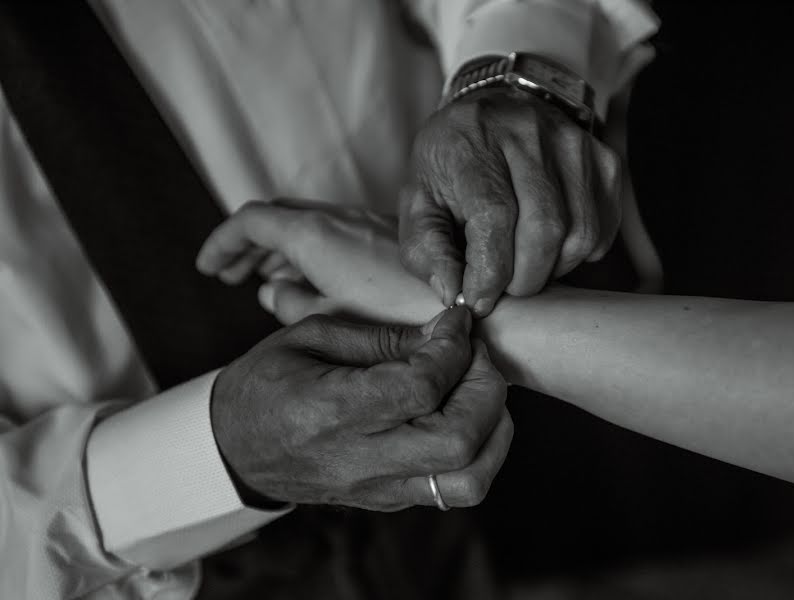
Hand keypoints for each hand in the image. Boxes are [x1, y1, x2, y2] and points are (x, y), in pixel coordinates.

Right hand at [196, 200, 442, 325]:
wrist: (466, 311)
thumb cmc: (399, 320)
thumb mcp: (330, 319)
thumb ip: (291, 303)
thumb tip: (270, 293)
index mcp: (316, 236)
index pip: (251, 221)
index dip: (222, 242)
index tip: (208, 268)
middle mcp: (338, 219)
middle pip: (278, 218)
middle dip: (249, 244)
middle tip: (232, 275)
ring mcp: (364, 223)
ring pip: (307, 224)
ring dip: (280, 247)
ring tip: (265, 279)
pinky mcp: (386, 235)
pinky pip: (334, 233)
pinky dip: (310, 251)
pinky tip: (313, 281)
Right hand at [211, 307, 511, 509]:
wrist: (233, 449)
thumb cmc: (267, 383)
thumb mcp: (309, 336)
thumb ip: (381, 337)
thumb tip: (444, 335)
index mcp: (331, 411)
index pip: (422, 388)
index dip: (454, 349)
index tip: (457, 322)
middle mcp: (360, 459)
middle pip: (460, 442)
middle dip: (486, 389)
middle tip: (474, 356)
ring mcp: (379, 489)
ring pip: (470, 480)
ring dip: (492, 428)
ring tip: (475, 390)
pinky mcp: (391, 501)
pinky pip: (456, 488)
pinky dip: (478, 448)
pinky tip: (460, 412)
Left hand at [400, 87, 621, 315]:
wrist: (493, 109)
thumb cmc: (452, 165)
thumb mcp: (419, 202)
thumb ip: (426, 250)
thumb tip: (451, 292)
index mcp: (472, 143)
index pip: (494, 217)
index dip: (490, 271)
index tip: (479, 299)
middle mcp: (527, 134)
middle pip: (544, 229)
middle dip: (525, 278)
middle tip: (506, 287)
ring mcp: (572, 143)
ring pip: (580, 233)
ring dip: (554, 268)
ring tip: (527, 264)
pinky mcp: (602, 158)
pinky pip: (602, 227)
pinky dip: (580, 252)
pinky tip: (553, 245)